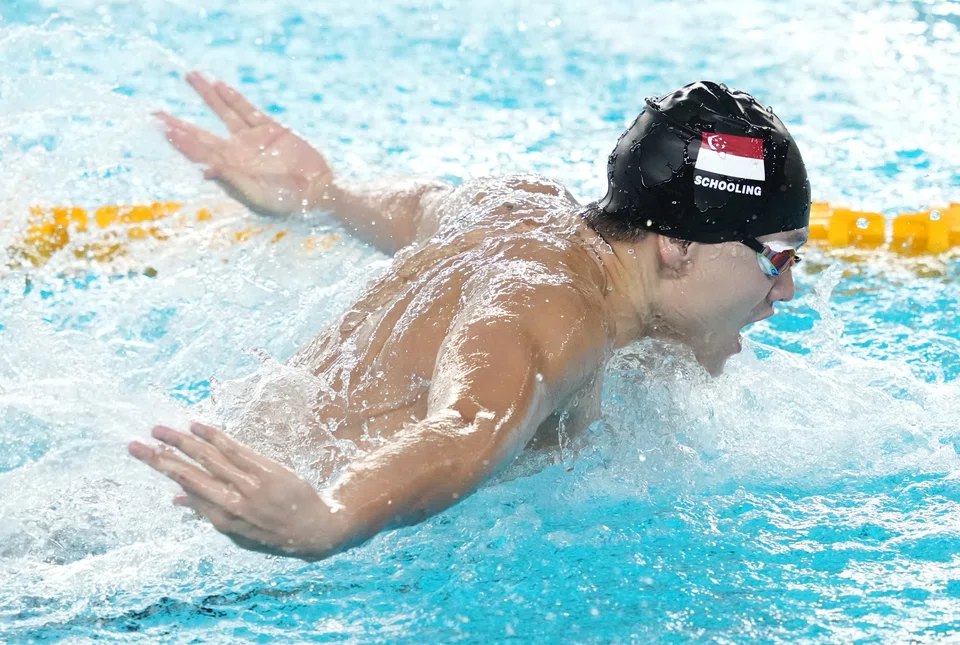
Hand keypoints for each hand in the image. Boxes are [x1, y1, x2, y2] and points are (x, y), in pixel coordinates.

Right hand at [129, 422, 343, 559]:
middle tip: (134, 445)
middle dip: (159, 459)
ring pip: (208, 459)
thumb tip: (176, 498)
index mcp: (222, 519)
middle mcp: (232, 503)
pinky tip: (196, 426)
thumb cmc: (274, 530)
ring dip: (181, 442)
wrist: (316, 529)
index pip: (187, 490)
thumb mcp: (238, 532)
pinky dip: (214, 437)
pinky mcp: (267, 471)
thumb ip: (208, 513)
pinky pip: (235, 450)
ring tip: (158, 430)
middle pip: (189, 475)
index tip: (143, 454)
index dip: (163, 471)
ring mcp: (250, 486)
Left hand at [157, 71, 332, 216]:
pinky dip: (234, 98)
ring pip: (224, 112)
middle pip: (202, 134)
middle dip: (179, 124)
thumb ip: (232, 180)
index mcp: (230, 171)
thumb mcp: (258, 195)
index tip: (161, 127)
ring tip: (190, 75)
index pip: (199, 152)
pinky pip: (248, 111)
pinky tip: (219, 86)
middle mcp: (237, 153)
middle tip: (156, 113)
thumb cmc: (288, 202)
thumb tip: (203, 170)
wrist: (320, 192)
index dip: (180, 140)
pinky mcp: (273, 129)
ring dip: (206, 95)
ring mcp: (254, 139)